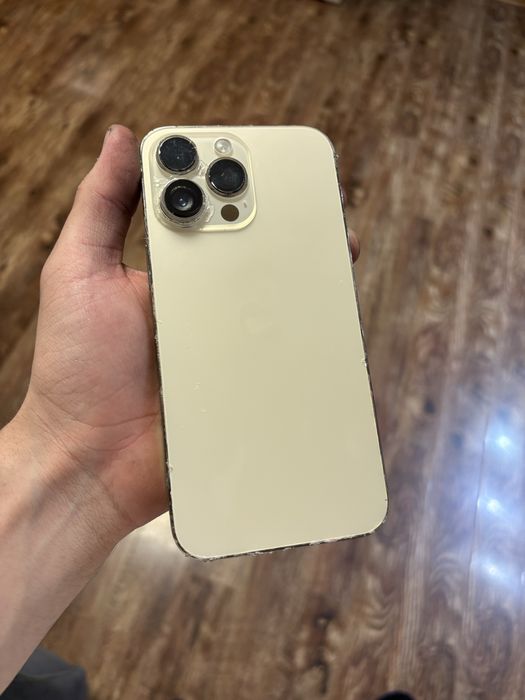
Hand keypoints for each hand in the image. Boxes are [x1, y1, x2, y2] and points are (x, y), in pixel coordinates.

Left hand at [14, 124, 360, 543]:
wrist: (91, 460)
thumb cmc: (76, 366)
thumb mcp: (79, 271)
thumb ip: (101, 206)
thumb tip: (123, 140)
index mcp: (169, 269)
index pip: (212, 215)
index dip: (236, 187)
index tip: (259, 165)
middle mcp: (203, 302)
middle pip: (256, 255)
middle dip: (287, 225)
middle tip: (312, 203)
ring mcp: (228, 343)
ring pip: (280, 301)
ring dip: (306, 276)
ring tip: (332, 248)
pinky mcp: (246, 382)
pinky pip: (286, 355)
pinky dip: (309, 336)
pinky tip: (330, 316)